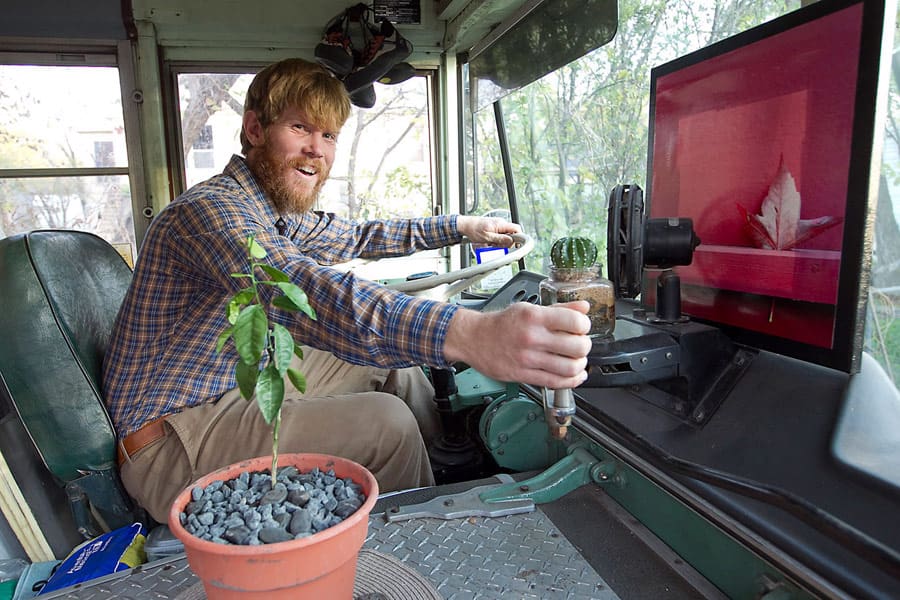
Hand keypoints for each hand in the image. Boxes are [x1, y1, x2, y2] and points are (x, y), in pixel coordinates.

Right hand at [444, 301, 591, 388]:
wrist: (474, 338)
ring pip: (570, 367)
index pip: (575, 322)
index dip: (585, 325)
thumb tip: (584, 308)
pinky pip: (555, 382)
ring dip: (580, 365)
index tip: (582, 327)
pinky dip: (572, 381)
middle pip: (577, 346)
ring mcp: (528, 359)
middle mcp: (532, 338)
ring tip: (577, 360)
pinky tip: (575, 376)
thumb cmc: (502, 323)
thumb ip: (559, 309)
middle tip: (581, 344)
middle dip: (585, 346)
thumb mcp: (529, 309)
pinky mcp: (523, 375)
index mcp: (535, 317)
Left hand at [456, 215, 521, 246]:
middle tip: (497, 246)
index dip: (519, 238)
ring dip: (499, 243)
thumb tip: (511, 241)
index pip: (516, 229)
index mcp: (501, 224)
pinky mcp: (494, 229)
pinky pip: (499, 237)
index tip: (516, 246)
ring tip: (490, 244)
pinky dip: (495, 242)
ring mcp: (498, 226)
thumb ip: (500, 239)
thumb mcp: (487, 237)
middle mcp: (501, 224)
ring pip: (504, 237)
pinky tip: (489, 243)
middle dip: (505, 243)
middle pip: (511, 235)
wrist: (465, 225)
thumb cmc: (473, 229)